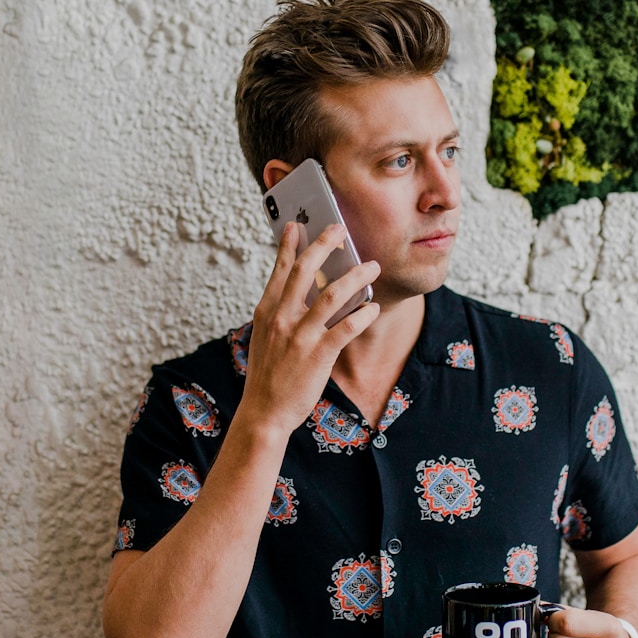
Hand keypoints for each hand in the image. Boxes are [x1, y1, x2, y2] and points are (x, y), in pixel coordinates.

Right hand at [237, 222, 380, 433]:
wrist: (264, 412)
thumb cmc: (269, 375)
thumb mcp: (266, 337)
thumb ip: (281, 313)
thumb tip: (300, 291)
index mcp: (267, 312)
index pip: (280, 271)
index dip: (291, 246)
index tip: (299, 225)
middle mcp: (281, 319)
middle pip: (305, 272)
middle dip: (324, 246)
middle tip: (341, 230)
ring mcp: (300, 336)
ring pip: (331, 295)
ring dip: (355, 277)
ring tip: (372, 267)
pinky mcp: (318, 354)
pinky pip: (347, 328)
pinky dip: (363, 315)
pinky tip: (374, 308)